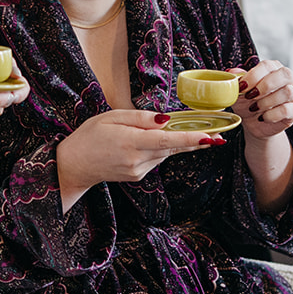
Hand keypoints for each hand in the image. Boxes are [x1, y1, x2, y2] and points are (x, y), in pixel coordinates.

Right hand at [56, 109, 227, 208]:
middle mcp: (137, 160)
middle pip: (172, 148)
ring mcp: (138, 171)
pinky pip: (156, 159)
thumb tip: (164, 119)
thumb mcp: (111, 117)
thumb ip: (140, 118)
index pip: (167, 140)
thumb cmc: (89, 136)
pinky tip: (150, 142)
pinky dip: (159, 149)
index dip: (191, 139)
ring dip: (175, 143)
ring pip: (165, 153)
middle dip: (195, 141)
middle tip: (219, 134)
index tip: (211, 137)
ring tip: (187, 133)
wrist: (74, 165)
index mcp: (131, 142)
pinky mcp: (138, 176)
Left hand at [227, 58, 292, 139]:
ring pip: (288, 92)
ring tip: (254, 108)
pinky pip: (287, 110)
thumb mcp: (239, 91)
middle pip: (285, 74)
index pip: (267, 65)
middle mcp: (286, 79)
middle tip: (250, 96)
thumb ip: (236, 79)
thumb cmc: (247, 102)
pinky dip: (272, 114)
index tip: (242, 87)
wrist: (252, 123)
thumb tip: (231, 72)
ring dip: (267, 101)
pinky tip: (262, 117)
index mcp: (272, 68)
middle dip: (265, 86)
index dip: (254, 76)